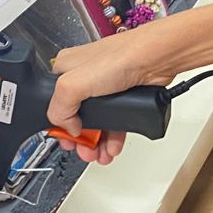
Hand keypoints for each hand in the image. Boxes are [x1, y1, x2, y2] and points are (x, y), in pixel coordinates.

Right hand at [49, 34, 179, 163]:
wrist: (156, 58)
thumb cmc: (120, 57)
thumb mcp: (73, 83)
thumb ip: (60, 108)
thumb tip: (67, 127)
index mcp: (65, 69)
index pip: (56, 103)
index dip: (61, 125)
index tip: (68, 141)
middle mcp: (85, 77)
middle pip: (77, 116)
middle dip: (81, 139)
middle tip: (85, 152)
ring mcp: (106, 87)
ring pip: (97, 122)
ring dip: (97, 142)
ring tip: (100, 155)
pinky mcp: (124, 96)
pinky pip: (116, 122)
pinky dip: (113, 138)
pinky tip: (113, 147)